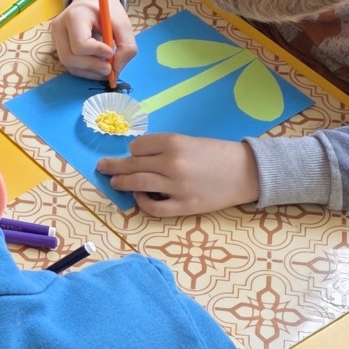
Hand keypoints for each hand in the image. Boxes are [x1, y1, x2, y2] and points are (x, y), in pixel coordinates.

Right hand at [51, 0, 136, 82]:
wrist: (91, 1)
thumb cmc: (107, 11)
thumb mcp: (123, 23)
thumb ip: (127, 46)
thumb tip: (117, 69)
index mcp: (74, 16)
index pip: (80, 44)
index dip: (97, 52)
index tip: (110, 52)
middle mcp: (60, 27)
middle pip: (70, 58)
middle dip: (93, 66)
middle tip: (110, 68)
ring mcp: (56, 38)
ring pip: (69, 65)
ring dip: (90, 72)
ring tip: (106, 67)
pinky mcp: (58, 47)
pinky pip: (70, 66)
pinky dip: (86, 72)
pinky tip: (98, 66)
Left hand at [98, 135, 258, 217]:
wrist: (247, 172)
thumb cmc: (218, 153)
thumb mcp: (190, 141)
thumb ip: (165, 148)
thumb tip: (137, 158)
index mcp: (174, 142)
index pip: (137, 147)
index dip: (134, 151)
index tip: (134, 154)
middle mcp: (172, 163)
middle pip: (132, 165)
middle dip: (113, 166)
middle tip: (102, 166)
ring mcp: (176, 186)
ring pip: (137, 185)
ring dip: (121, 182)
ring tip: (114, 181)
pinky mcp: (184, 206)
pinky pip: (154, 207)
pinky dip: (142, 202)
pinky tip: (139, 197)